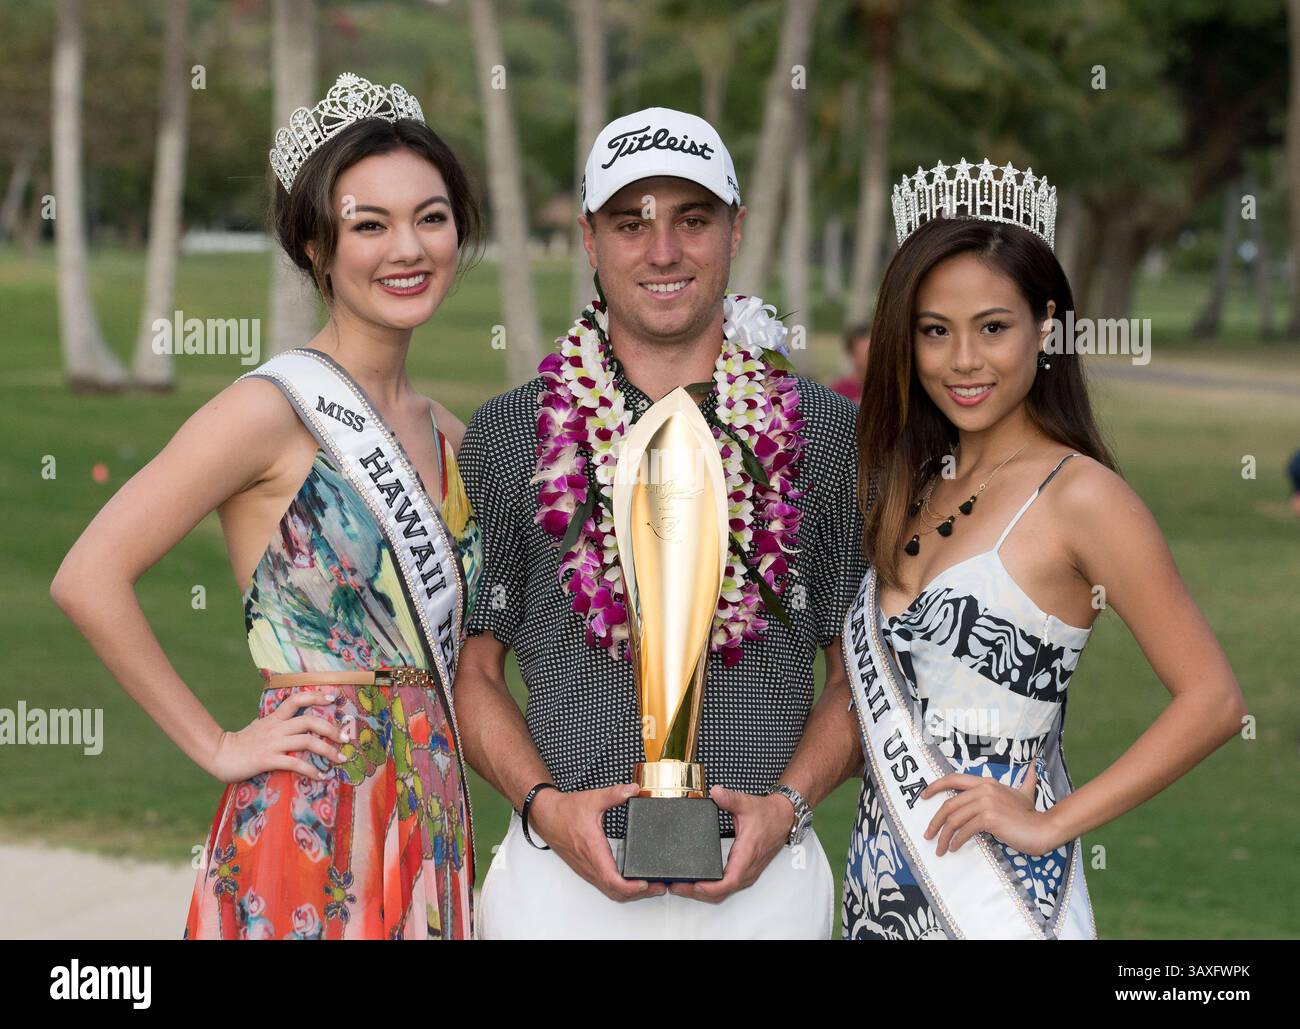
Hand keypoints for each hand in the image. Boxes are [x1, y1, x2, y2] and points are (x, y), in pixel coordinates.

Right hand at [205, 690, 347, 783]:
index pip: (297, 700)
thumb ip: (275, 721)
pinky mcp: (268, 760)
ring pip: (306, 741)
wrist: (219, 755)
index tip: (334, 697)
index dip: (316, 696)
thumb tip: (286, 717)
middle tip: (345, 738)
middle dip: (331, 728)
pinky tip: (321, 776)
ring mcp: (273, 743)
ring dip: (327, 750)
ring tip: (340, 758)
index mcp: (274, 718)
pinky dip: (311, 770)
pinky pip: (295, 764)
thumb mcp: (259, 725)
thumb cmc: (241, 741)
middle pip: (309, 721)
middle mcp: (276, 728)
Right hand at [528, 783, 667, 901]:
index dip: (630, 887)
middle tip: (658, 887)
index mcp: (593, 850)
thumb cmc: (565, 811)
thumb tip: (633, 790)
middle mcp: (589, 864)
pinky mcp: (585, 869)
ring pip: (609, 891)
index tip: (645, 883)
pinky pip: (603, 885)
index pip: (611, 879)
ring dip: (629, 893)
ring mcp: (586, 869)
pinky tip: (630, 881)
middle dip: (638, 893)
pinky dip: (619, 888)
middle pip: (614, 891)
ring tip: (649, 886)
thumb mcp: (592, 799)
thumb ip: (614, 794)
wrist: (545, 815)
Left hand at [668, 785, 793, 902]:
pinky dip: (713, 890)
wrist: (784, 818)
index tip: (694, 886)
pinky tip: (700, 884)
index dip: (711, 887)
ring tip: (683, 886)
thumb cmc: (768, 814)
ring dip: (704, 893)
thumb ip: (729, 798)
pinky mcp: (746, 872)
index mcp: (747, 853)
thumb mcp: (746, 803)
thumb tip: (715, 792)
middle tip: (677, 886)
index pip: (729, 880)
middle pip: (723, 892)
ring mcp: (748, 872)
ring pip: (725, 892)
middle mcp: (748, 867)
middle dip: (698, 893)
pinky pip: (728, 888)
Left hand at [920, 765, 1060, 856]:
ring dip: (943, 836)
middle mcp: (983, 789)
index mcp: (986, 782)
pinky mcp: (989, 819)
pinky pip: (964, 830)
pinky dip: (956, 841)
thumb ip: (1026, 779)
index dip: (936, 786)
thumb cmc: (1030, 814)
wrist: (1043, 828)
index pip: (953, 779)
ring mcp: (986, 803)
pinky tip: (954, 848)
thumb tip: (1034, 766)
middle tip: (928, 834)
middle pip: (949, 805)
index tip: (923, 796)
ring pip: (954, 819)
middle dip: (935, 821)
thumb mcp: (1024, 792)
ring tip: (940, 848)